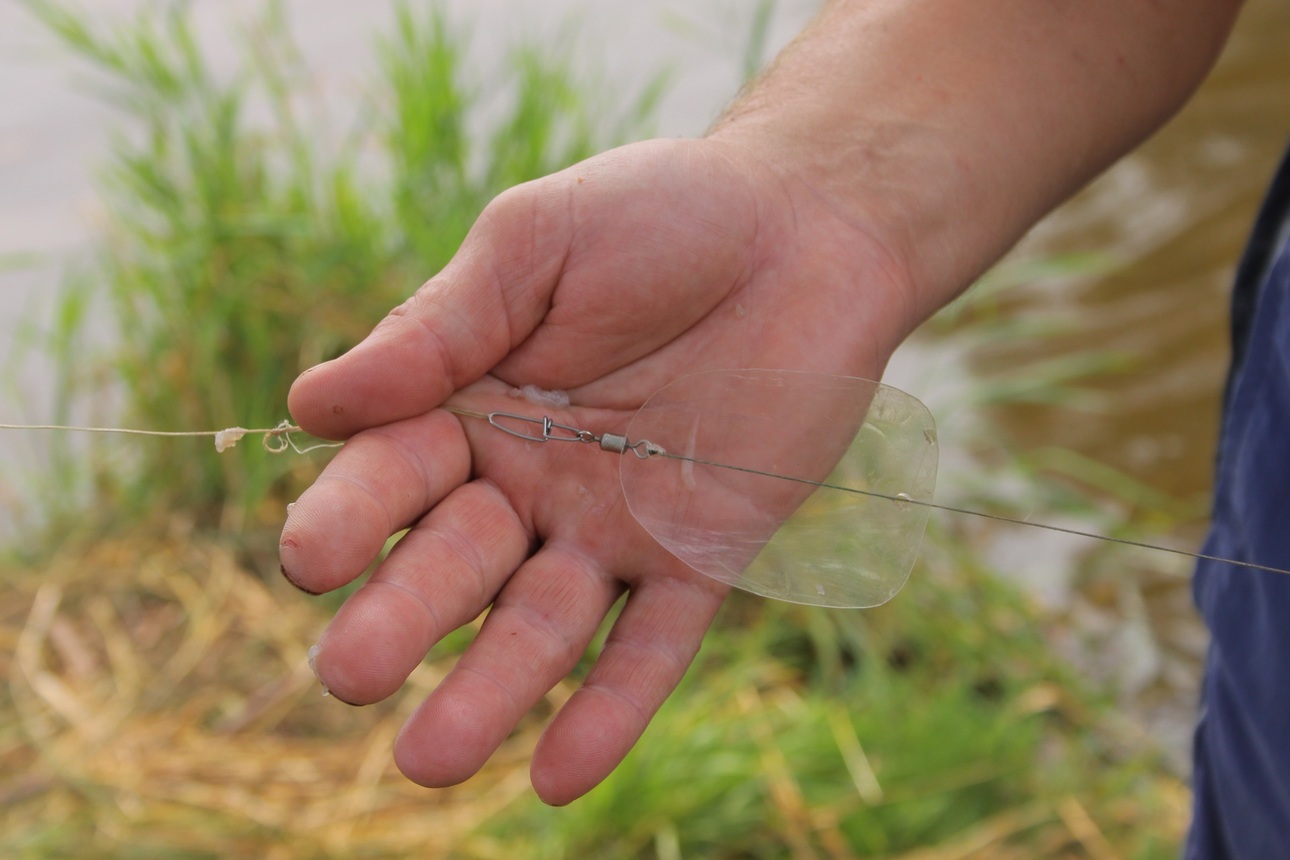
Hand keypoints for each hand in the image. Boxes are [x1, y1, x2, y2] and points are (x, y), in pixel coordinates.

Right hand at [280, 136, 915, 804]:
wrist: (806, 227)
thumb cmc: (661, 215)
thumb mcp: (537, 244)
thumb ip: (439, 325)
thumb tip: (309, 404)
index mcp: (471, 405)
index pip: (394, 472)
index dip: (352, 514)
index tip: (309, 557)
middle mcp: (528, 482)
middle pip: (455, 563)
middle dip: (404, 616)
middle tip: (349, 674)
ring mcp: (612, 528)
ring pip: (543, 622)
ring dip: (491, 688)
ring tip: (431, 761)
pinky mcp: (699, 556)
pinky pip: (653, 642)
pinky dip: (612, 709)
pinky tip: (561, 778)